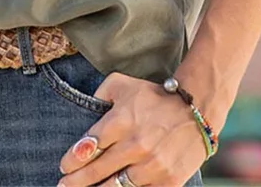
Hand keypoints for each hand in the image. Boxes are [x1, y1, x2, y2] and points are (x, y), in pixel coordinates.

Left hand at [56, 71, 206, 186]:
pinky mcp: (168, 182)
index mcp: (122, 120)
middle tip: (63, 186)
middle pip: (97, 171)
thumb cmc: (154, 97)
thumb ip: (100, 94)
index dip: (72, 160)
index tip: (64, 166)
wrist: (196, 110)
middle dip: (77, 181)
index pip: (89, 146)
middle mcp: (136, 145)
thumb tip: (85, 109)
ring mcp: (153, 166)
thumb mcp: (123, 84)